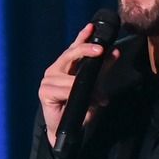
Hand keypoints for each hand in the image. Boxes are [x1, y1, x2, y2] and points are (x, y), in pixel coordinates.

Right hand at [38, 24, 119, 148]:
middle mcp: (53, 70)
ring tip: (101, 97)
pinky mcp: (44, 92)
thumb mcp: (95, 85)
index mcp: (63, 66)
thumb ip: (102, 69)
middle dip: (86, 50)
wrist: (67, 131)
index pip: (73, 48)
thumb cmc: (78, 108)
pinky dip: (80, 95)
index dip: (82, 37)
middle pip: (70, 55)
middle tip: (101, 50)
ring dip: (89, 86)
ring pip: (72, 77)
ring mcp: (47, 81)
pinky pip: (67, 89)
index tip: (91, 27)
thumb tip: (115, 52)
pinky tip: (89, 101)